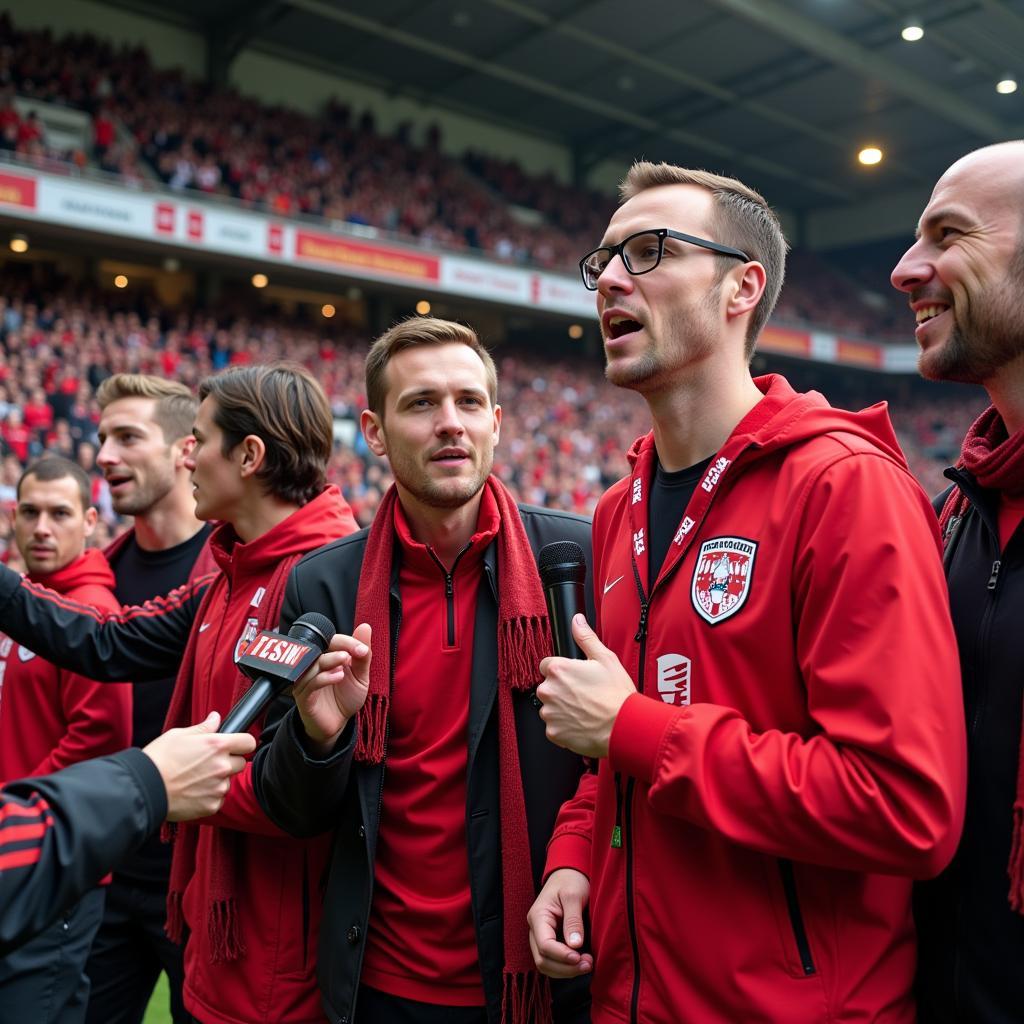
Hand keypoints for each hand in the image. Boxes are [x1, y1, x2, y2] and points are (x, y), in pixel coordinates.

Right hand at [143, 712, 255, 821]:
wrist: (144, 788)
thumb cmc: (159, 759)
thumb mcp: (179, 735)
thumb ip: (204, 728)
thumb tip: (216, 718)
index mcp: (217, 745)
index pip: (248, 742)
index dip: (242, 743)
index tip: (236, 745)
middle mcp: (222, 766)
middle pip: (241, 763)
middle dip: (229, 762)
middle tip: (208, 763)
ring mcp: (218, 788)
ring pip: (228, 782)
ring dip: (218, 780)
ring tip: (195, 778)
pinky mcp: (211, 806)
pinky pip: (218, 798)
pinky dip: (209, 796)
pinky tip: (192, 791)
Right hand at [290, 624, 371, 754]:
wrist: (338, 724)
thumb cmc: (346, 697)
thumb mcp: (361, 675)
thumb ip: (363, 654)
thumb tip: (365, 627)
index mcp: (327, 656)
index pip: (333, 640)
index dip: (347, 641)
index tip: (362, 649)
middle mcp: (314, 665)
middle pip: (320, 648)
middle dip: (338, 648)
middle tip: (352, 655)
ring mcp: (306, 680)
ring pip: (313, 664)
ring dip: (330, 661)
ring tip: (345, 665)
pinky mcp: (303, 697)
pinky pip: (310, 684)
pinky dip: (324, 678)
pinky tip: (338, 677)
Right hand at [528, 868, 592, 977]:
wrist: (569, 873)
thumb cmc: (571, 880)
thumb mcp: (574, 895)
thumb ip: (573, 920)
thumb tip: (575, 945)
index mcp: (538, 916)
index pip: (544, 945)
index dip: (561, 956)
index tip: (580, 957)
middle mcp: (536, 929)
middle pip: (543, 960)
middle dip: (565, 968)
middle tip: (588, 965)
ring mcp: (541, 936)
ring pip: (546, 964)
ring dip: (566, 971)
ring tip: (587, 965)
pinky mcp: (550, 940)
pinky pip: (553, 961)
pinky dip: (566, 967)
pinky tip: (581, 962)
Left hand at [536, 614, 635, 757]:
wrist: (623, 727)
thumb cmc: (616, 695)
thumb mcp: (605, 659)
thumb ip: (586, 638)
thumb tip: (577, 621)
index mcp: (558, 669)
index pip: (546, 666)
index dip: (562, 671)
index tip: (574, 679)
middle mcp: (549, 690)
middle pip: (548, 687)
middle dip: (561, 690)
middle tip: (583, 695)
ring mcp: (550, 713)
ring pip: (550, 708)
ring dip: (562, 709)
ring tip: (584, 710)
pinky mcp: (553, 732)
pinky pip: (554, 728)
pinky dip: (564, 727)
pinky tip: (581, 723)